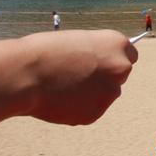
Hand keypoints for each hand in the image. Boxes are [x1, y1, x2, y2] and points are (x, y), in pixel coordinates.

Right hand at [16, 30, 136, 124]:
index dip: (112, 60)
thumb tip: (99, 67)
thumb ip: (95, 55)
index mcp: (117, 44)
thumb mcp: (77, 42)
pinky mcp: (96, 113)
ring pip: (104, 95)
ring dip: (90, 94)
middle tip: (77, 77)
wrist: (26, 74)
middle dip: (103, 78)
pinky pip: (90, 111)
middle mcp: (121, 68)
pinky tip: (59, 99)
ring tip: (62, 87)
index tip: (102, 64)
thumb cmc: (44, 52)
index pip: (129, 55)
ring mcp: (110, 92)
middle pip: (119, 76)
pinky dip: (77, 108)